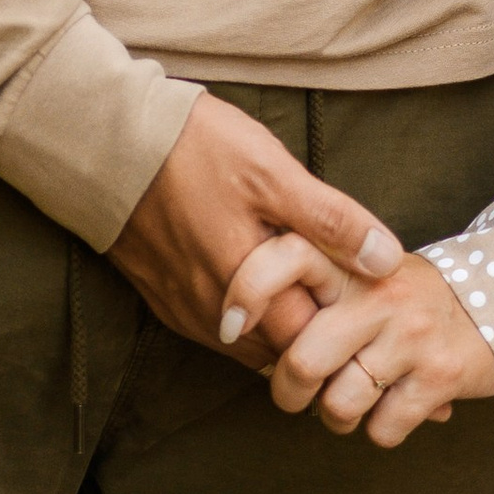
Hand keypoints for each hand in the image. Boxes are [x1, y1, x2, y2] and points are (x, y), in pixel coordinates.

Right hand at [106, 94, 401, 361]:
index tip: (368, 301)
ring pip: (252, 348)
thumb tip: (388, 259)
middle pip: (283, 352)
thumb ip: (330, 219)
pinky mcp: (166, 302)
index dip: (347, 325)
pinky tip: (264, 291)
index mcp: (248, 286)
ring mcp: (187, 311)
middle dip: (319, 334)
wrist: (105, 141)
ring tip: (309, 293)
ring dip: (283, 330)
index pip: (314, 341)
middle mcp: (216, 315)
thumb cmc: (193, 148)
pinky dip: (250, 323)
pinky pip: (221, 333)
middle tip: (346, 300)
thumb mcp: (271, 170)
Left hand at [218, 233, 493, 449]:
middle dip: (289, 391)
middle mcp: (378, 293)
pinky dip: (378, 429)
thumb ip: (311, 291)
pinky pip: (381, 428)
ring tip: (349, 399)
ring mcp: (411, 333)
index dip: (249, 288)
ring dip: (336, 416)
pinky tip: (391, 405)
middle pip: (303, 356)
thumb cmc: (402, 300)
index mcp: (351, 262)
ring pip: (339, 403)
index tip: (228, 324)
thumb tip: (239, 330)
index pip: (287, 255)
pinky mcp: (439, 376)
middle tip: (295, 392)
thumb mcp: (360, 274)